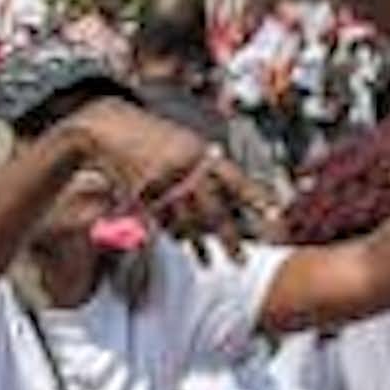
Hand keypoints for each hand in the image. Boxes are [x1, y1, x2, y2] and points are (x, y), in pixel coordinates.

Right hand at [73, 99, 271, 255]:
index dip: (256, 197)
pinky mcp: (142, 196)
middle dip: (228, 237)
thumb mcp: (188, 141)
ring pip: (186, 223)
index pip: (234, 178)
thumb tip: (232, 188)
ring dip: (199, 245)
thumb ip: (209, 162)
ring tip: (210, 263)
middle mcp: (185, 170)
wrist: (113, 126)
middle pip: (211, 210)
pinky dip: (174, 234)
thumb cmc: (155, 135)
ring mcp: (162, 185)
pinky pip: (162, 222)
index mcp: (201, 152)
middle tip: (241, 259)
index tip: (275, 214)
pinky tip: (184, 246)